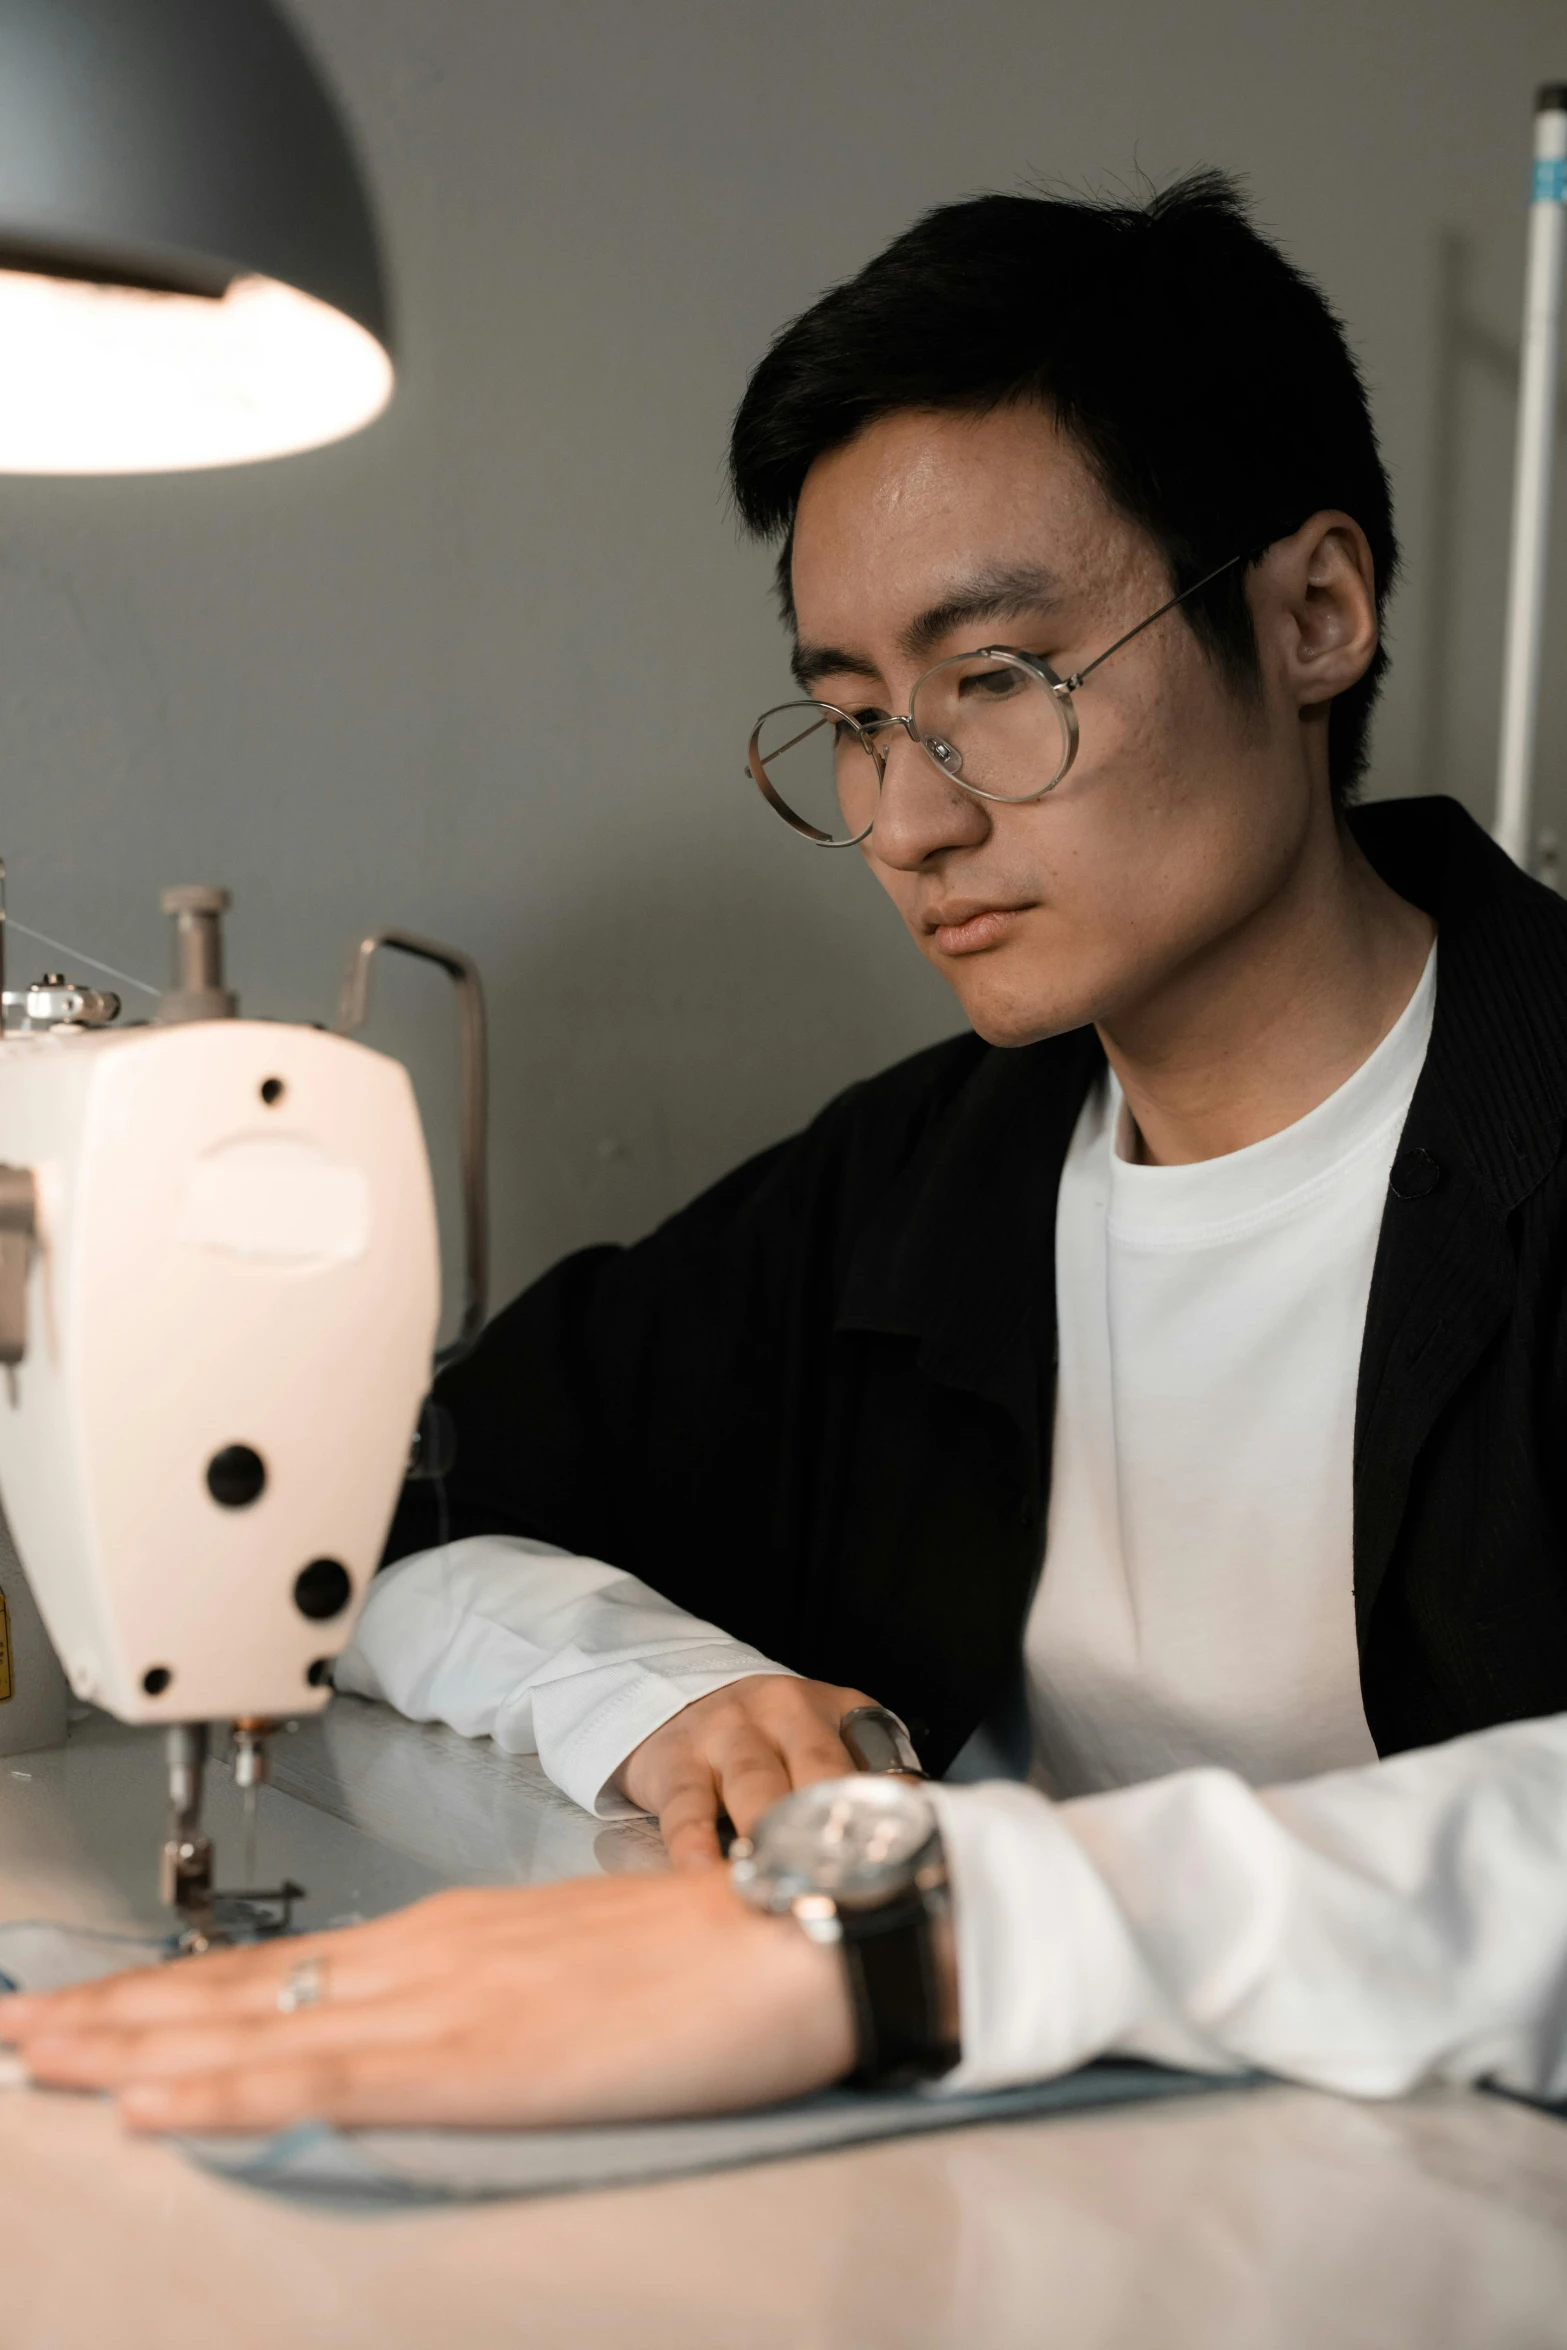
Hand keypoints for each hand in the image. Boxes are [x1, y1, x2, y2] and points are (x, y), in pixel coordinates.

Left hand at [0, 1871, 855, 2135]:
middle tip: (24, 2026)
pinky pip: (322, 2076)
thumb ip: (498, 1993)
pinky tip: (158, 2103)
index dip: (177, 1994)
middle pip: (239, 1988)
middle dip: (119, 2013)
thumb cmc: (713, 1948)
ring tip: (44, 2057)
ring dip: (134, 2046)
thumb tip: (439, 2028)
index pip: (281, 1971)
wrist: (797, 1924)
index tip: (97, 2007)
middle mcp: (426, 1954)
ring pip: (251, 2025)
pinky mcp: (473, 2056)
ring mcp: (441, 2000)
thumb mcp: (581, 1964)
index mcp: (453, 1936)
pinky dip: (226, 2089)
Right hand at [617, 1674, 876, 1869]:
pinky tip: (703, 1873)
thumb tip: (909, 1852)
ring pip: (755, 1784)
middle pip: (818, 1769)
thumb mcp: (818, 1737)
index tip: (900, 1859)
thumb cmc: (766, 1738)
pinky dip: (695, 1845)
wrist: (681, 1698)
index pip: (872, 1758)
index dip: (888, 1813)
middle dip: (835, 1826)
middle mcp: (781, 1711)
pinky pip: (687, 1807)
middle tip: (850, 1881)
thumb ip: (858, 1782)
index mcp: (829, 1710)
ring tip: (785, 1882)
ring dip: (772, 1836)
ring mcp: (726, 1732)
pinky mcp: (676, 1760)